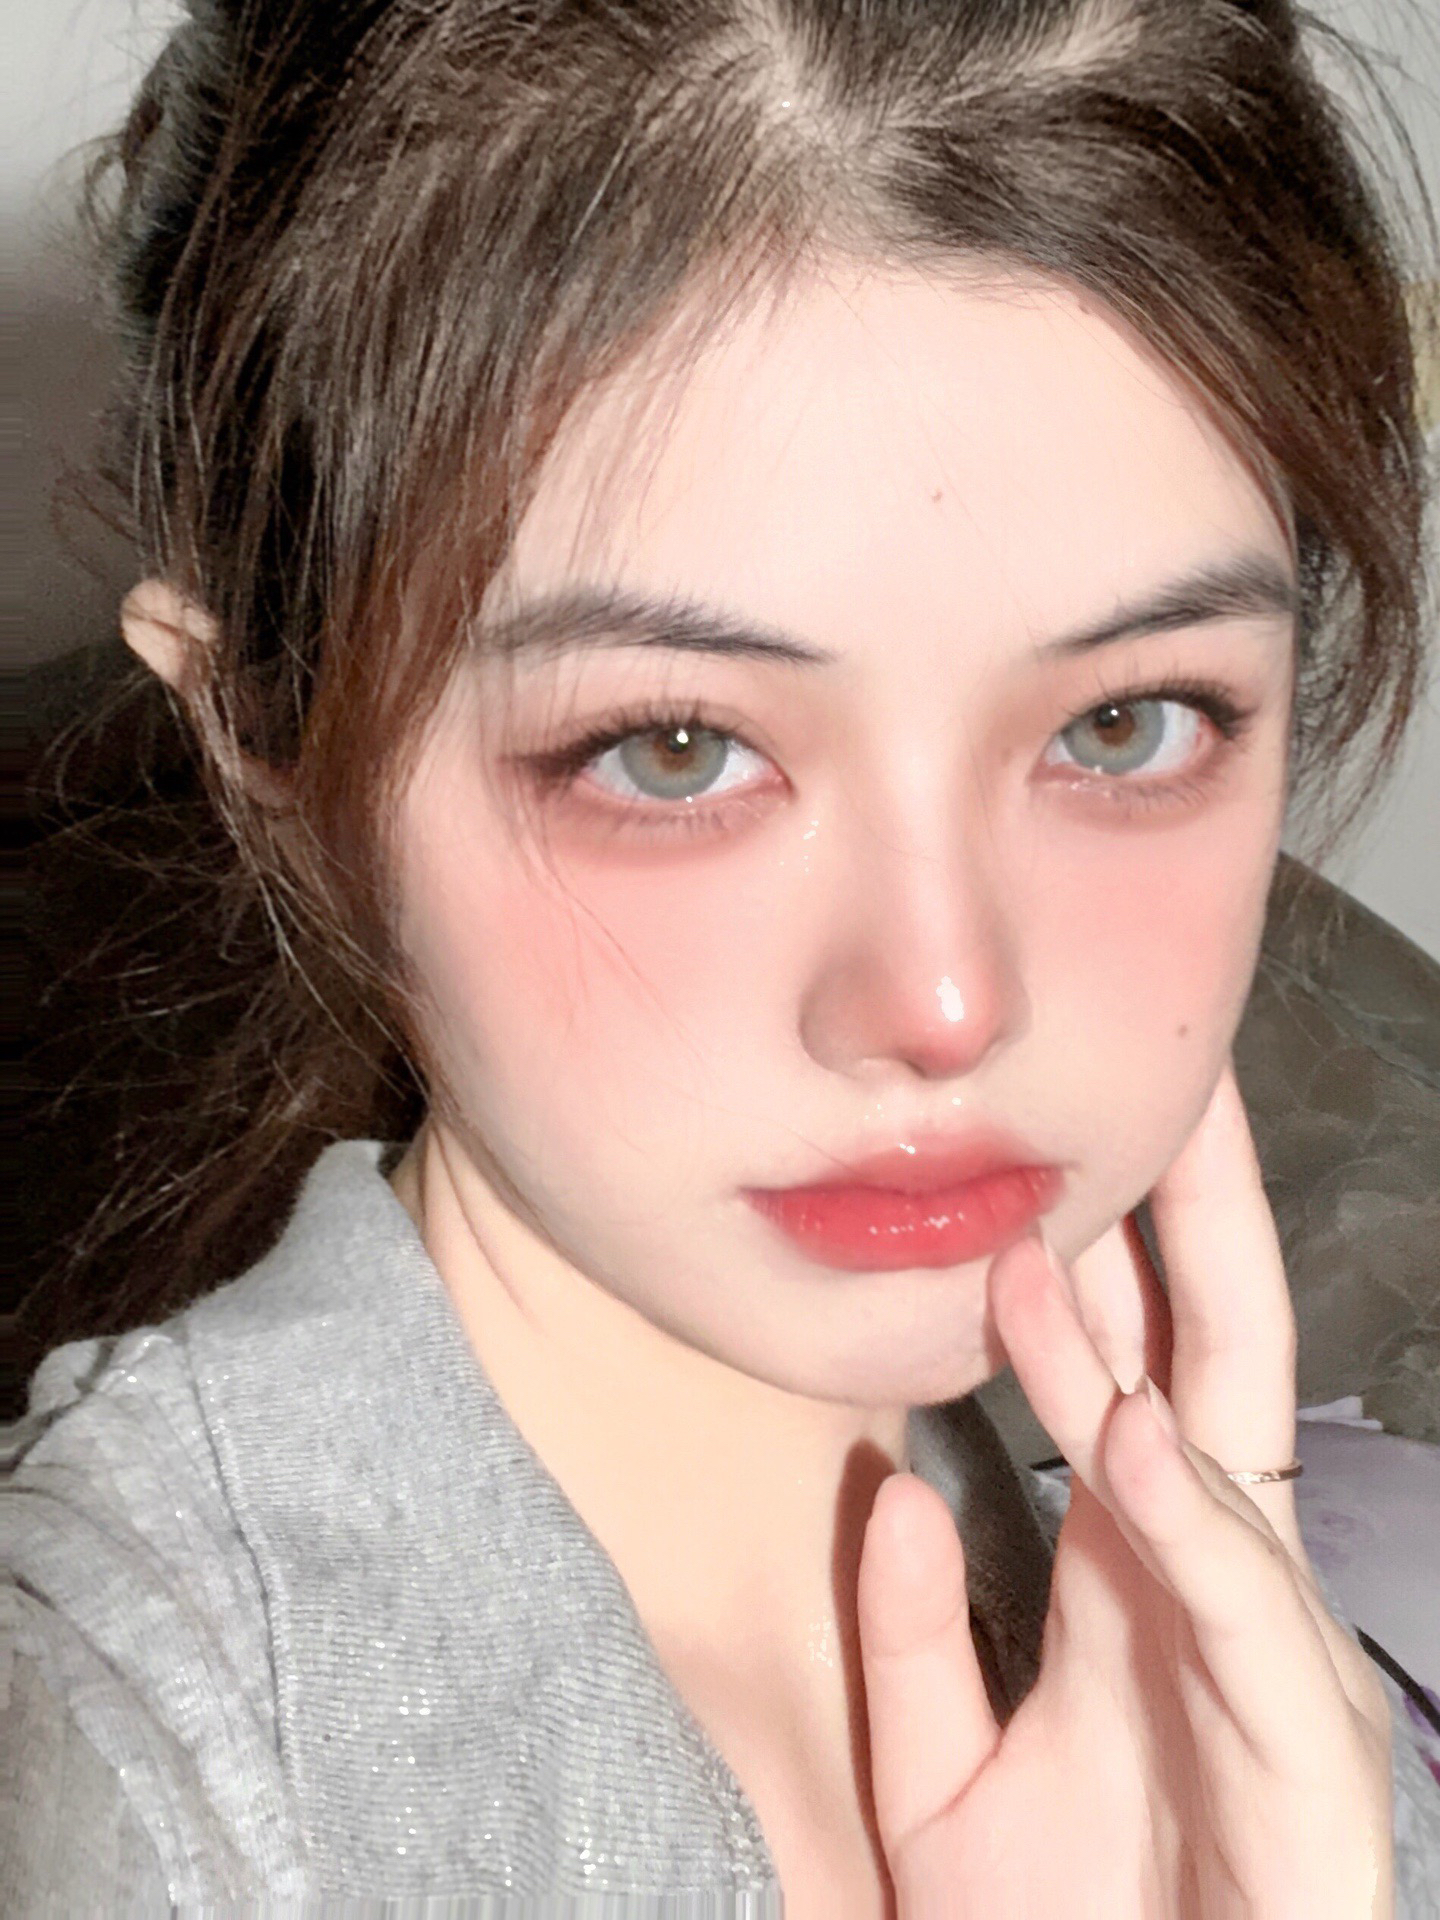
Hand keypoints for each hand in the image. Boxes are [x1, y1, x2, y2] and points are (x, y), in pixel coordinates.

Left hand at [856, 1061, 1394, 1918]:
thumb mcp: (943, 1780)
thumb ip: (909, 1638)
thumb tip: (886, 1490)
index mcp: (1134, 1570)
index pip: (1131, 1371)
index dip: (1103, 1254)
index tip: (1048, 1139)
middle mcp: (1206, 1583)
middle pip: (1209, 1360)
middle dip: (1192, 1220)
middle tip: (1161, 1080)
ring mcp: (1261, 1656)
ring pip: (1226, 1451)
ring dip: (1151, 1339)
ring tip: (1068, 1230)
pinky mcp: (1302, 1757)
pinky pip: (1243, 1613)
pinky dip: (1194, 1520)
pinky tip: (1139, 1437)